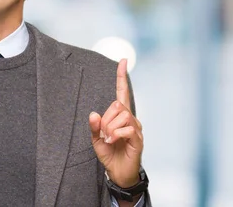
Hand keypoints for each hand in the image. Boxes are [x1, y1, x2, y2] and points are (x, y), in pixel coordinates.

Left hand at [89, 59, 142, 187]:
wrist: (118, 173)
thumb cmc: (109, 154)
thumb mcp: (96, 139)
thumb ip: (94, 126)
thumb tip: (93, 113)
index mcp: (120, 116)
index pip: (122, 92)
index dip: (121, 77)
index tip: (123, 60)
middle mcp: (131, 118)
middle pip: (117, 104)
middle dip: (106, 118)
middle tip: (103, 133)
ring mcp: (136, 128)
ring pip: (122, 115)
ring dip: (110, 128)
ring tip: (109, 139)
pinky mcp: (139, 139)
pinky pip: (127, 129)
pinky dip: (116, 135)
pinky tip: (113, 142)